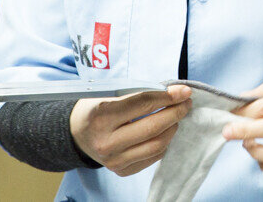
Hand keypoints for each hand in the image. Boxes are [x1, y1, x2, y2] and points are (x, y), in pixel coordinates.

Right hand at [69, 85, 192, 176]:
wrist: (76, 133)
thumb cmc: (97, 108)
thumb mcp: (110, 93)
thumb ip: (141, 93)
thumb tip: (176, 93)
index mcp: (101, 115)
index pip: (143, 104)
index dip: (168, 96)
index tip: (184, 91)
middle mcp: (106, 141)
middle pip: (152, 127)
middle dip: (175, 112)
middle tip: (186, 103)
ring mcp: (113, 160)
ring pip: (156, 145)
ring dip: (172, 128)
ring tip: (176, 117)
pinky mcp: (120, 170)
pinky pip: (152, 157)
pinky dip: (164, 143)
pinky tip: (165, 132)